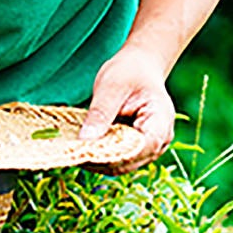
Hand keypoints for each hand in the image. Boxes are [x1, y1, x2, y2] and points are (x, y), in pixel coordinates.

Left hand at [79, 45, 175, 172]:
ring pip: (122, 165)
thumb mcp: (111, 86)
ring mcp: (150, 148)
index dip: (114, 154)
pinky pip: (118, 160)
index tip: (85, 151)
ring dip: (98, 161)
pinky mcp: (136, 149)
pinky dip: (100, 156)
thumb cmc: (128, 72)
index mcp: (160, 120)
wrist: (139, 67)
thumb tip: (85, 140)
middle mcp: (160, 140)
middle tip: (71, 153)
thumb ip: (100, 113)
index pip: (140, 148)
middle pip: (130, 161)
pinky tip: (82, 149)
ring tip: (74, 152)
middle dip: (101, 160)